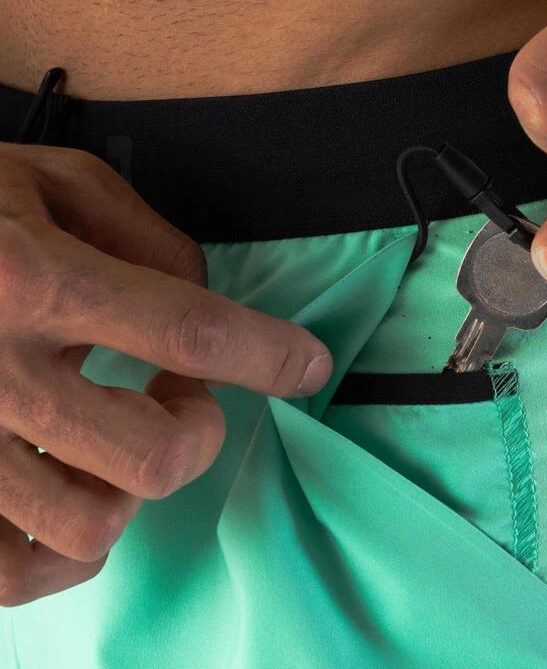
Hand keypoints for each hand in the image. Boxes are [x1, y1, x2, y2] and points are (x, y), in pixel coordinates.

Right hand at [0, 143, 331, 604]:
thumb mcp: (53, 181)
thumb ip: (146, 235)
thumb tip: (207, 296)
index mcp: (33, 280)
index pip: (190, 333)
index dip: (269, 354)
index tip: (308, 365)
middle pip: (154, 454)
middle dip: (200, 432)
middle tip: (183, 396)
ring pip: (89, 527)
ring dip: (134, 487)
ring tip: (116, 439)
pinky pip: (13, 573)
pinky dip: (68, 552)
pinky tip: (76, 496)